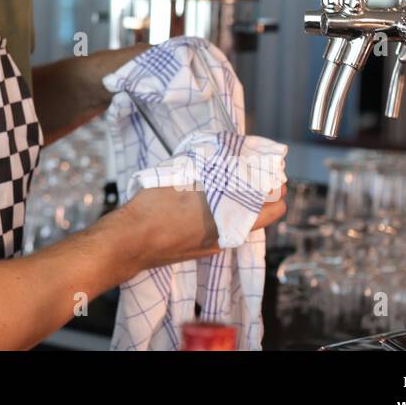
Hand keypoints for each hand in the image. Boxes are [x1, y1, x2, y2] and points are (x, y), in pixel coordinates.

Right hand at [123, 182, 286, 273]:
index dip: (277, 188)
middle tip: (254, 175)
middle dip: (261, 195)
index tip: (273, 173)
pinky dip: (223, 215)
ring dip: (241, 205)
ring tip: (229, 183)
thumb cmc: (153, 209)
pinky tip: (206, 201)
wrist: (128, 242)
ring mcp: (212, 245)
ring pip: (240, 223)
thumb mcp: (181, 177)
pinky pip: (222, 230)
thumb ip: (207, 168)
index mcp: (229, 220)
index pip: (273, 208)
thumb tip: (221, 154)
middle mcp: (227, 236)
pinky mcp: (198, 250)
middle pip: (260, 216)